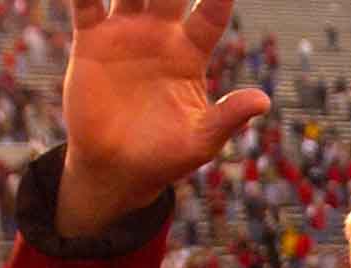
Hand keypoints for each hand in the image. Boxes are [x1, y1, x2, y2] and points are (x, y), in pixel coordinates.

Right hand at [59, 0, 270, 235]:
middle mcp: (160, 34)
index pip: (211, 12)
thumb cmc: (166, 157)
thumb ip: (228, 117)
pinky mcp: (92, 39)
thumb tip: (264, 101)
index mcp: (191, 53)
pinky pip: (86, 2)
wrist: (117, 168)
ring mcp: (126, 32)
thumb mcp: (200, 141)